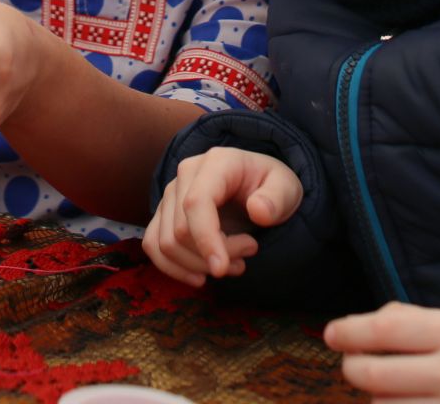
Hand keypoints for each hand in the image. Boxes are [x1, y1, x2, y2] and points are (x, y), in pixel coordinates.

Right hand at [144, 148, 303, 284]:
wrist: (257, 186)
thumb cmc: (271, 187)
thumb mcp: (287, 188)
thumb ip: (277, 198)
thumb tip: (258, 211)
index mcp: (215, 163)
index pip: (196, 203)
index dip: (205, 239)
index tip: (222, 269)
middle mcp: (185, 175)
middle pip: (181, 229)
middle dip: (214, 255)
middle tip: (247, 256)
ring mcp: (170, 194)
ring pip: (166, 242)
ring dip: (198, 265)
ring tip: (233, 264)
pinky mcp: (163, 214)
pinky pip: (153, 245)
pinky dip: (173, 268)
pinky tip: (200, 276)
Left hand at [326, 304, 439, 402]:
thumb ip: (399, 320)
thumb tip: (344, 333)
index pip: (386, 329)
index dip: (351, 332)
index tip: (332, 334)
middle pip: (374, 374)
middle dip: (354, 367)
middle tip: (355, 362)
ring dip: (378, 396)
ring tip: (400, 387)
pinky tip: (407, 401)